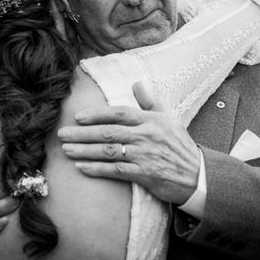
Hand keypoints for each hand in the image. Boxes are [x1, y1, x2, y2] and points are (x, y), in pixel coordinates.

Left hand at [58, 82, 200, 204]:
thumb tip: (137, 83)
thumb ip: (150, 101)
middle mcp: (145, 135)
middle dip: (82, 133)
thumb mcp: (169, 118)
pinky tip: (82, 168)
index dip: (97, 114)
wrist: (198, 175)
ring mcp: (144, 155)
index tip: (78, 117)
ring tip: (66, 150)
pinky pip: (116, 171)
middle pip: (108, 132)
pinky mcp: (145, 174)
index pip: (118, 113)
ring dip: (85, 150)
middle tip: (62, 134)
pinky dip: (97, 169)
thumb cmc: (180, 145)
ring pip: (109, 151)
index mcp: (150, 120)